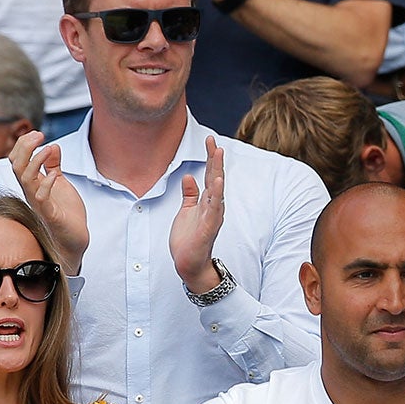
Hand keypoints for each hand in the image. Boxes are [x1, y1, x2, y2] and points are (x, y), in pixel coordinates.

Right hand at [9, 131, 89, 272]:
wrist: (74, 239)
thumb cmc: (66, 212)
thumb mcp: (59, 183)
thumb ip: (54, 166)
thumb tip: (52, 146)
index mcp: (32, 184)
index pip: (17, 160)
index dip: (24, 145)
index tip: (37, 133)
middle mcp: (31, 192)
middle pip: (16, 166)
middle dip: (25, 147)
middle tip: (39, 134)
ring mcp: (39, 203)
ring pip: (25, 179)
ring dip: (35, 161)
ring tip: (47, 148)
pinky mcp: (50, 214)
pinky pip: (41, 198)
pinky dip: (46, 184)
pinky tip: (55, 175)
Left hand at [171, 137, 225, 295]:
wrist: (188, 263)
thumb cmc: (188, 239)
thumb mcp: (186, 211)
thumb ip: (190, 194)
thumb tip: (188, 176)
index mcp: (207, 201)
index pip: (210, 175)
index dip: (210, 158)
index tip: (209, 140)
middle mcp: (213, 205)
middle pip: (215, 177)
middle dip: (214, 159)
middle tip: (213, 140)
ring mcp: (212, 215)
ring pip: (217, 189)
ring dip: (217, 171)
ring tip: (218, 154)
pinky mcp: (209, 226)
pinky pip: (214, 207)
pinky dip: (217, 194)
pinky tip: (218, 181)